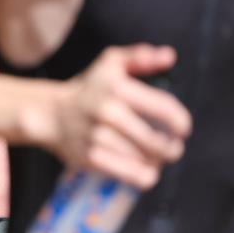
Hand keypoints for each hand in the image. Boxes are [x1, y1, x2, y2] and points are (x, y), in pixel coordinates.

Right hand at [33, 44, 191, 189]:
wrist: (51, 113)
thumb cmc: (88, 88)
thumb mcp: (110, 63)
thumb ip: (140, 56)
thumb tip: (169, 56)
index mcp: (117, 88)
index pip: (164, 109)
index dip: (181, 122)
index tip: (183, 129)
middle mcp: (108, 113)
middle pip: (157, 141)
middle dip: (172, 148)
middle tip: (172, 148)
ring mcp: (98, 137)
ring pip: (145, 160)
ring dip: (157, 162)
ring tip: (155, 157)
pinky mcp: (91, 158)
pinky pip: (131, 175)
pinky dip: (144, 176)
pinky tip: (146, 170)